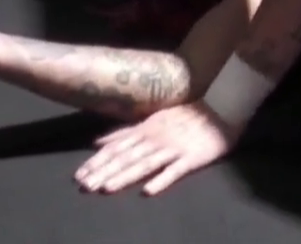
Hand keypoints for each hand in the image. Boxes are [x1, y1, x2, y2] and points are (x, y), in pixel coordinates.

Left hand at [74, 101, 236, 195]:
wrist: (220, 108)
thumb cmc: (185, 115)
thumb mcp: (151, 120)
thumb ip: (125, 133)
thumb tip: (97, 142)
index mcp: (145, 130)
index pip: (116, 148)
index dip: (97, 162)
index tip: (79, 176)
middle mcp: (155, 139)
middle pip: (126, 157)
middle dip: (104, 172)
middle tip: (85, 187)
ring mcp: (173, 148)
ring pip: (145, 164)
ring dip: (125, 176)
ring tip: (106, 189)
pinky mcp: (191, 158)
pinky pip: (174, 171)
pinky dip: (161, 180)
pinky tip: (148, 191)